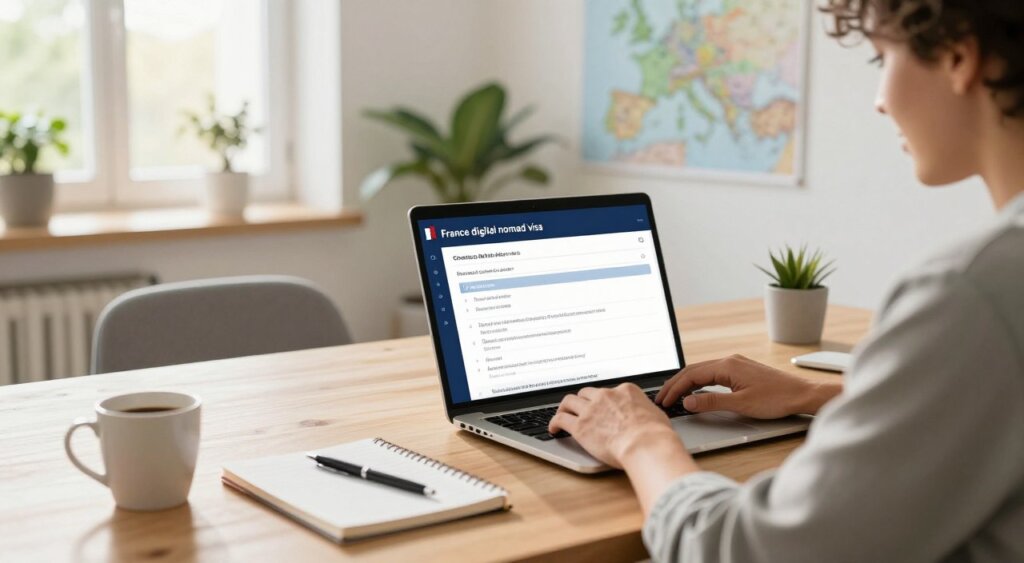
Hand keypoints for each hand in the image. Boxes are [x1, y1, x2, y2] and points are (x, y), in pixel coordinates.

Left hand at [548, 383, 681, 468]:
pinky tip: (554, 429)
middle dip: (582, 400)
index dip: (604, 400)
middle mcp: (605, 396)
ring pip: (570, 401)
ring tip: (561, 414)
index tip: (601, 406)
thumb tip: (648, 415)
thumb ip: (646, 411)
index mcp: (625, 391)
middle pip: (586, 393)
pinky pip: (561, 419)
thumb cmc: (655, 433)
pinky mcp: (580, 426)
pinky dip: (554, 422)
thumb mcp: (656, 414)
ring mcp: (591, 410)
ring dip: (565, 407)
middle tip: (579, 408)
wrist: (645, 444)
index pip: (609, 391)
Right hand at [655, 354, 840, 418]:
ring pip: (703, 371)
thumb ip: (712, 402)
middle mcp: (730, 360)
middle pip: (694, 370)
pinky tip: (695, 390)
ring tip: (674, 396)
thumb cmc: (777, 399)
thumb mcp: (741, 404)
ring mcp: (736, 364)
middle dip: (675, 384)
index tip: (664, 401)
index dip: (675, 389)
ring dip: (686, 383)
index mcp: (727, 366)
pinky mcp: (741, 370)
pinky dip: (699, 382)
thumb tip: (688, 401)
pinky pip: (713, 373)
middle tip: (662, 399)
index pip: (692, 375)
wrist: (803, 395)